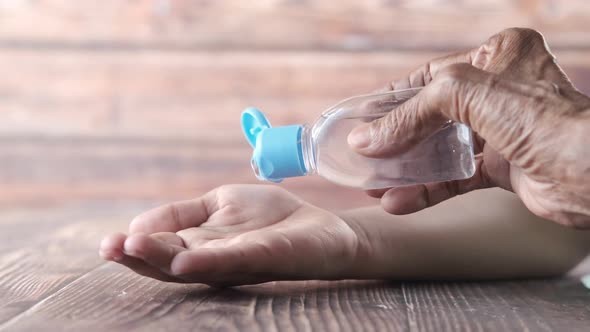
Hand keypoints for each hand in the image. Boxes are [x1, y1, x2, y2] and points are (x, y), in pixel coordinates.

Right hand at [99, 185, 362, 285]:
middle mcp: (214, 259)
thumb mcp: (219, 203)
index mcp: (200, 245)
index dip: (134, 248)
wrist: (320, 225)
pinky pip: (236, 259)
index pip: (161, 250)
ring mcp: (239, 260)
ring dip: (164, 258)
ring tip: (135, 248)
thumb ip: (181, 212)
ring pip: (196, 265)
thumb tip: (137, 223)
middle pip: (170, 262)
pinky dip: (210, 260)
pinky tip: (187, 260)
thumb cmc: (269, 219)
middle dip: (140, 256)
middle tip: (112, 247)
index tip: (108, 243)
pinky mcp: (266, 256)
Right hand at [348, 28, 589, 227]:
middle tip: (365, 154)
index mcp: (497, 55)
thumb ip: (411, 114)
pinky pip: (455, 178)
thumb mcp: (463, 94)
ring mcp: (501, 130)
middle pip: (431, 115)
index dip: (393, 97)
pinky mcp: (503, 167)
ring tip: (373, 183)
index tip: (364, 117)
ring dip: (406, 169)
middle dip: (396, 138)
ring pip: (440, 149)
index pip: (429, 76)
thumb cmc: (541, 117)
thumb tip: (366, 140)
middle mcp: (499, 91)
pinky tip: (399, 202)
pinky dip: (427, 191)